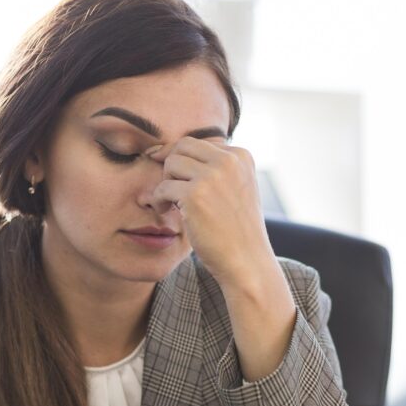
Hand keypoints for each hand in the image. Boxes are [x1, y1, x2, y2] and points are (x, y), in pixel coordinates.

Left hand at [149, 137, 275, 291]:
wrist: (247, 261)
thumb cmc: (236, 230)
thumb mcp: (236, 188)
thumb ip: (215, 168)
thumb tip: (169, 149)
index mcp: (241, 157)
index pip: (200, 144)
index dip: (185, 162)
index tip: (180, 182)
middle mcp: (229, 161)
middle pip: (183, 146)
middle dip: (172, 166)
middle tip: (173, 191)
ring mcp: (212, 177)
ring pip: (171, 163)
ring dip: (165, 182)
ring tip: (171, 203)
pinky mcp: (195, 195)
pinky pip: (162, 187)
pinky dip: (158, 201)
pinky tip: (166, 213)